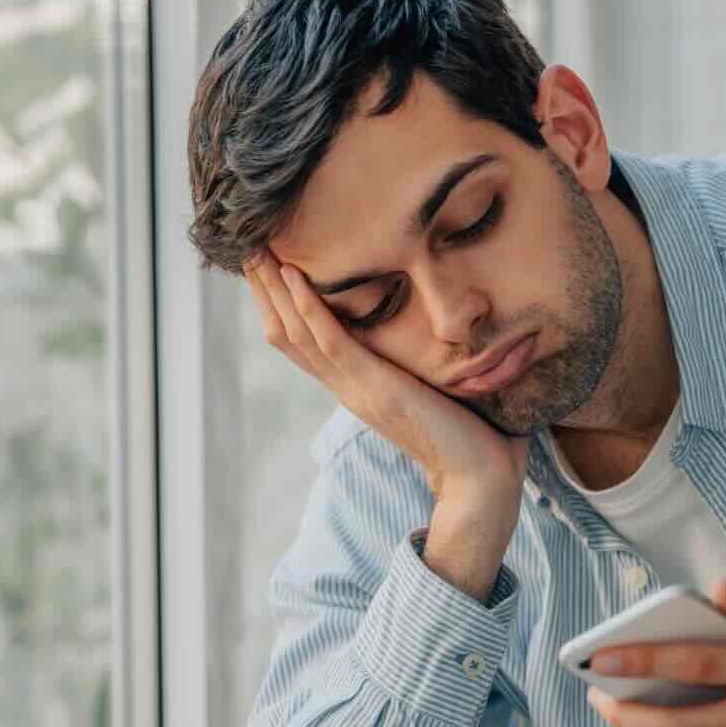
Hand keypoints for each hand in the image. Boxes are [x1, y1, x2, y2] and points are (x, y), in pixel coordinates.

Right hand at [244, 251, 529, 501]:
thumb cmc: (471, 436)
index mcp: (357, 388)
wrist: (480, 479)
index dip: (281, 306)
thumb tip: (443, 333)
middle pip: (288, 334)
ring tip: (256, 250)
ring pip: (297, 333)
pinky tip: (292, 275)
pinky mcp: (375, 387)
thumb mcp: (433, 391)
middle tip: (245, 247)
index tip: (268, 267)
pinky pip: (331, 341)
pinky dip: (309, 306)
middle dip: (265, 291)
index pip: (304, 342)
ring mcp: (357, 388)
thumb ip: (422, 367)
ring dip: (274, 290)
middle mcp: (347, 387)